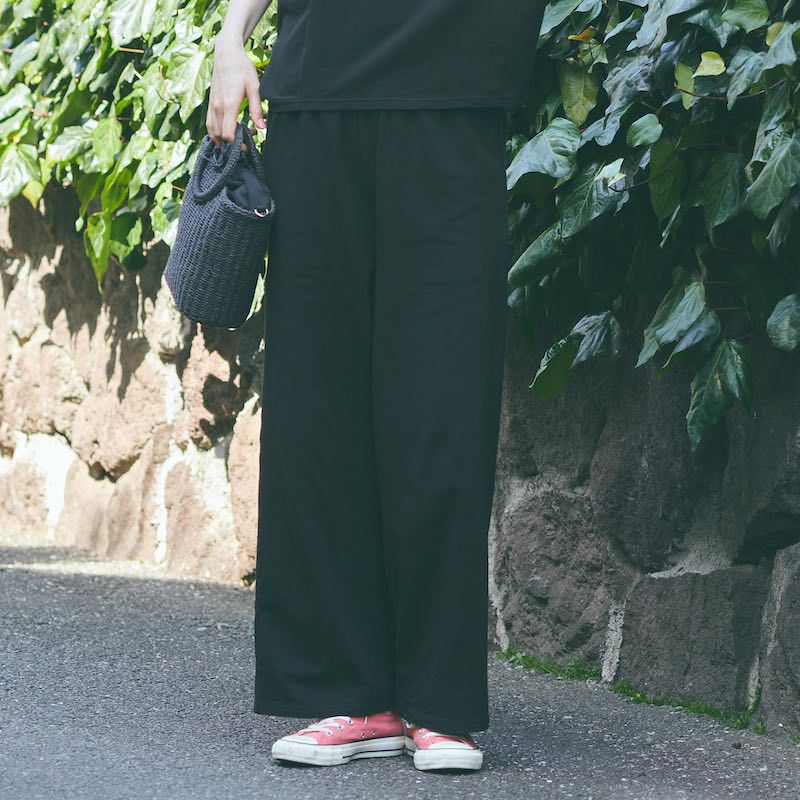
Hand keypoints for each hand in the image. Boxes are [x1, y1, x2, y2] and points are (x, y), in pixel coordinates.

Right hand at [206, 34, 265, 148]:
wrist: (226, 52)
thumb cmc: (242, 68)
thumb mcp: (254, 87)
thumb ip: (257, 109)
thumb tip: (262, 128)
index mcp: (229, 105)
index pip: (228, 134)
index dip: (238, 144)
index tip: (248, 144)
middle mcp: (217, 107)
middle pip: (220, 135)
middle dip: (232, 143)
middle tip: (246, 139)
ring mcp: (211, 105)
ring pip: (212, 131)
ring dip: (222, 139)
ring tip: (236, 139)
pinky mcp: (210, 102)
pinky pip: (209, 123)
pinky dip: (214, 132)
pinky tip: (223, 135)